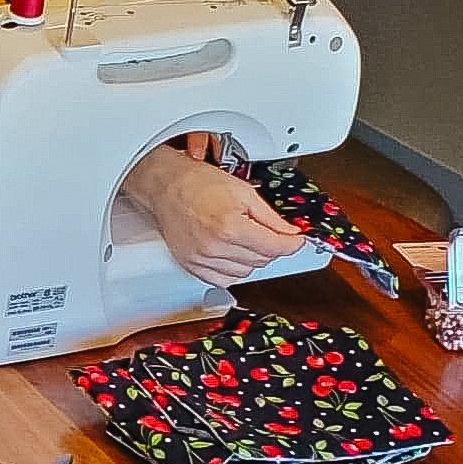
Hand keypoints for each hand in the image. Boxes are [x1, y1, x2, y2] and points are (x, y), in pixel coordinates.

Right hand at [123, 146, 304, 287]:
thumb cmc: (198, 183)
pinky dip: (232, 271)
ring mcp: (201, 258)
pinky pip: (222, 280)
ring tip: (245, 240)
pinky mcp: (191, 265)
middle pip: (261, 261)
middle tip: (267, 232)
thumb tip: (290, 233)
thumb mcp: (243, 192)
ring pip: (244, 273)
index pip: (275, 247)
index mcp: (230, 226)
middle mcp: (215, 246)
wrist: (166, 186)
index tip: (296, 240)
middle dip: (271, 247)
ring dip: (252, 260)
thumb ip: (271, 217)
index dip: (292, 243)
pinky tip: (231, 254)